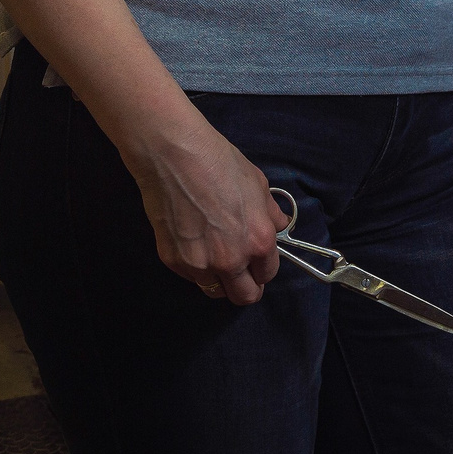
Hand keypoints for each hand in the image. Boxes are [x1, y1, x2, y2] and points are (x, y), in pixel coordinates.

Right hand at [118, 111, 285, 303]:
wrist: (175, 156)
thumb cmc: (221, 163)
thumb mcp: (258, 184)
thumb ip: (271, 214)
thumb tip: (280, 226)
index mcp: (258, 242)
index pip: (268, 274)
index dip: (264, 268)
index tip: (257, 262)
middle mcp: (231, 260)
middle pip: (245, 297)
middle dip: (246, 287)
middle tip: (241, 273)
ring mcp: (199, 265)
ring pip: (215, 292)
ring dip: (220, 281)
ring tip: (215, 259)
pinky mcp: (173, 262)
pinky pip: (191, 276)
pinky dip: (195, 268)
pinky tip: (193, 243)